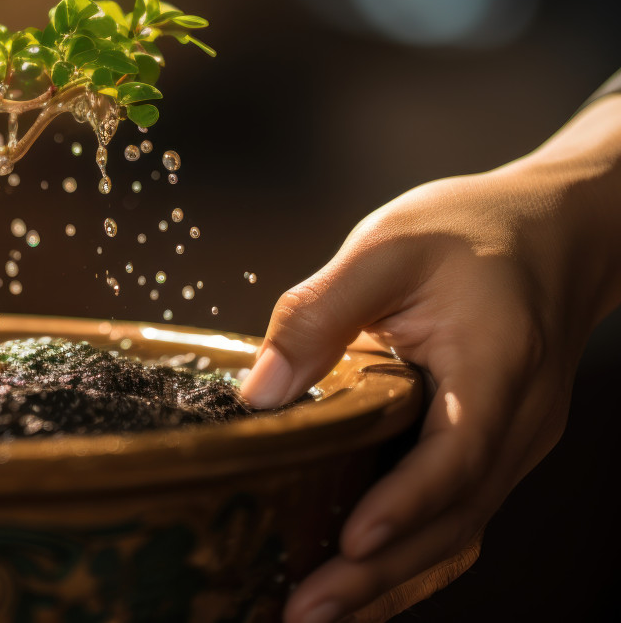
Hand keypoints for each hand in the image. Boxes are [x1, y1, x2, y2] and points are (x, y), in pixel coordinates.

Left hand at [241, 96, 620, 622]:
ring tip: (315, 612)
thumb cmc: (473, 229)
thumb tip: (260, 392)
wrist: (555, 233)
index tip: (352, 543)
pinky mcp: (492, 451)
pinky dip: (409, 553)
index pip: (457, 454)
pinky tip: (356, 579)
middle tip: (304, 611)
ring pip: (455, 530)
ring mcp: (512, 445)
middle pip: (453, 517)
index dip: (405, 504)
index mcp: (497, 368)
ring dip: (390, 579)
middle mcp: (518, 424)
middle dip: (380, 574)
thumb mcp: (388, 247)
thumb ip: (320, 312)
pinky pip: (455, 515)